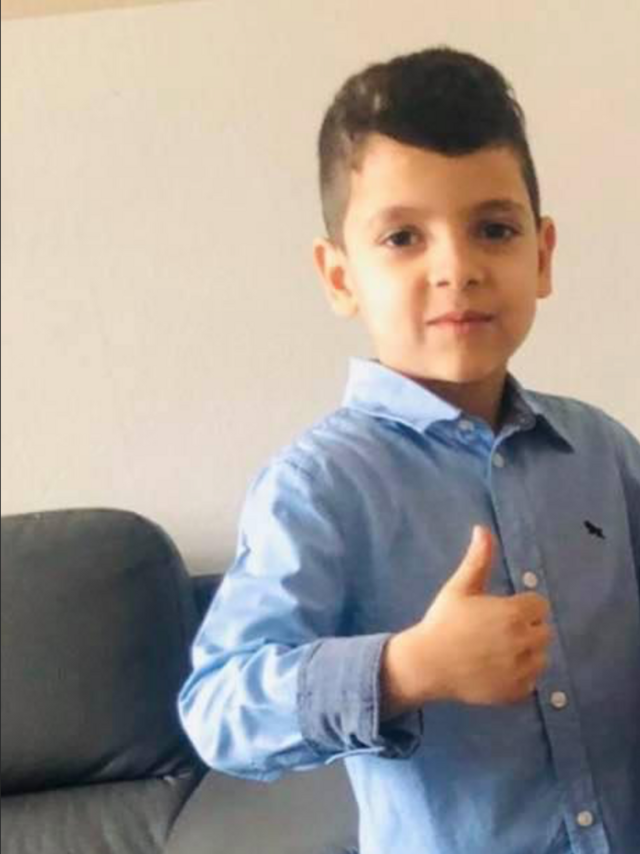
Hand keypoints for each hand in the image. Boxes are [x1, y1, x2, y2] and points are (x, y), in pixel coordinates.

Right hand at [381, 525, 551, 716]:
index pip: (539, 605)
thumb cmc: (443, 622)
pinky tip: (496, 670)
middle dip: (526, 628)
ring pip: (541, 657)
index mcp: (514, 613)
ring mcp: (522, 669)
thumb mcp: (459, 588)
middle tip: (496, 632)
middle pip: (544, 631)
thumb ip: (478, 560)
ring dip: (527, 653)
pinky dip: (520, 677)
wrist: (427, 664)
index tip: (500, 611)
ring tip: (498, 652)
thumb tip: (482, 529)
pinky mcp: (517, 692)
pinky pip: (532, 681)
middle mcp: (524, 641)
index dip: (522, 606)